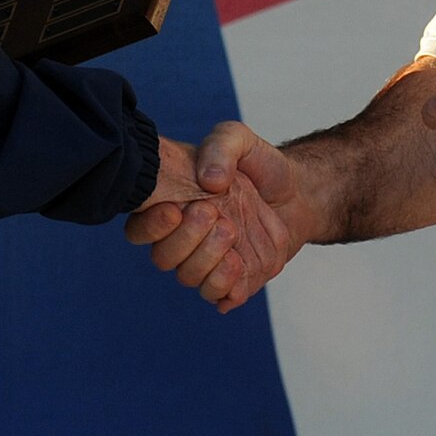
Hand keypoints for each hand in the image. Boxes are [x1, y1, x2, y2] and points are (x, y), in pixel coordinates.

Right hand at [124, 122, 308, 313]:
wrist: (297, 192)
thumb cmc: (258, 164)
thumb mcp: (238, 138)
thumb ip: (221, 147)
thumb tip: (210, 181)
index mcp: (172, 206)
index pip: (138, 230)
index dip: (150, 226)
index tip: (175, 208)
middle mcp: (184, 239)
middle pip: (163, 258)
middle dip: (187, 239)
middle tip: (213, 212)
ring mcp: (208, 261)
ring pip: (189, 278)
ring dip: (209, 260)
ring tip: (232, 232)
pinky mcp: (235, 279)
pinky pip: (219, 296)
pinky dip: (226, 284)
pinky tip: (239, 261)